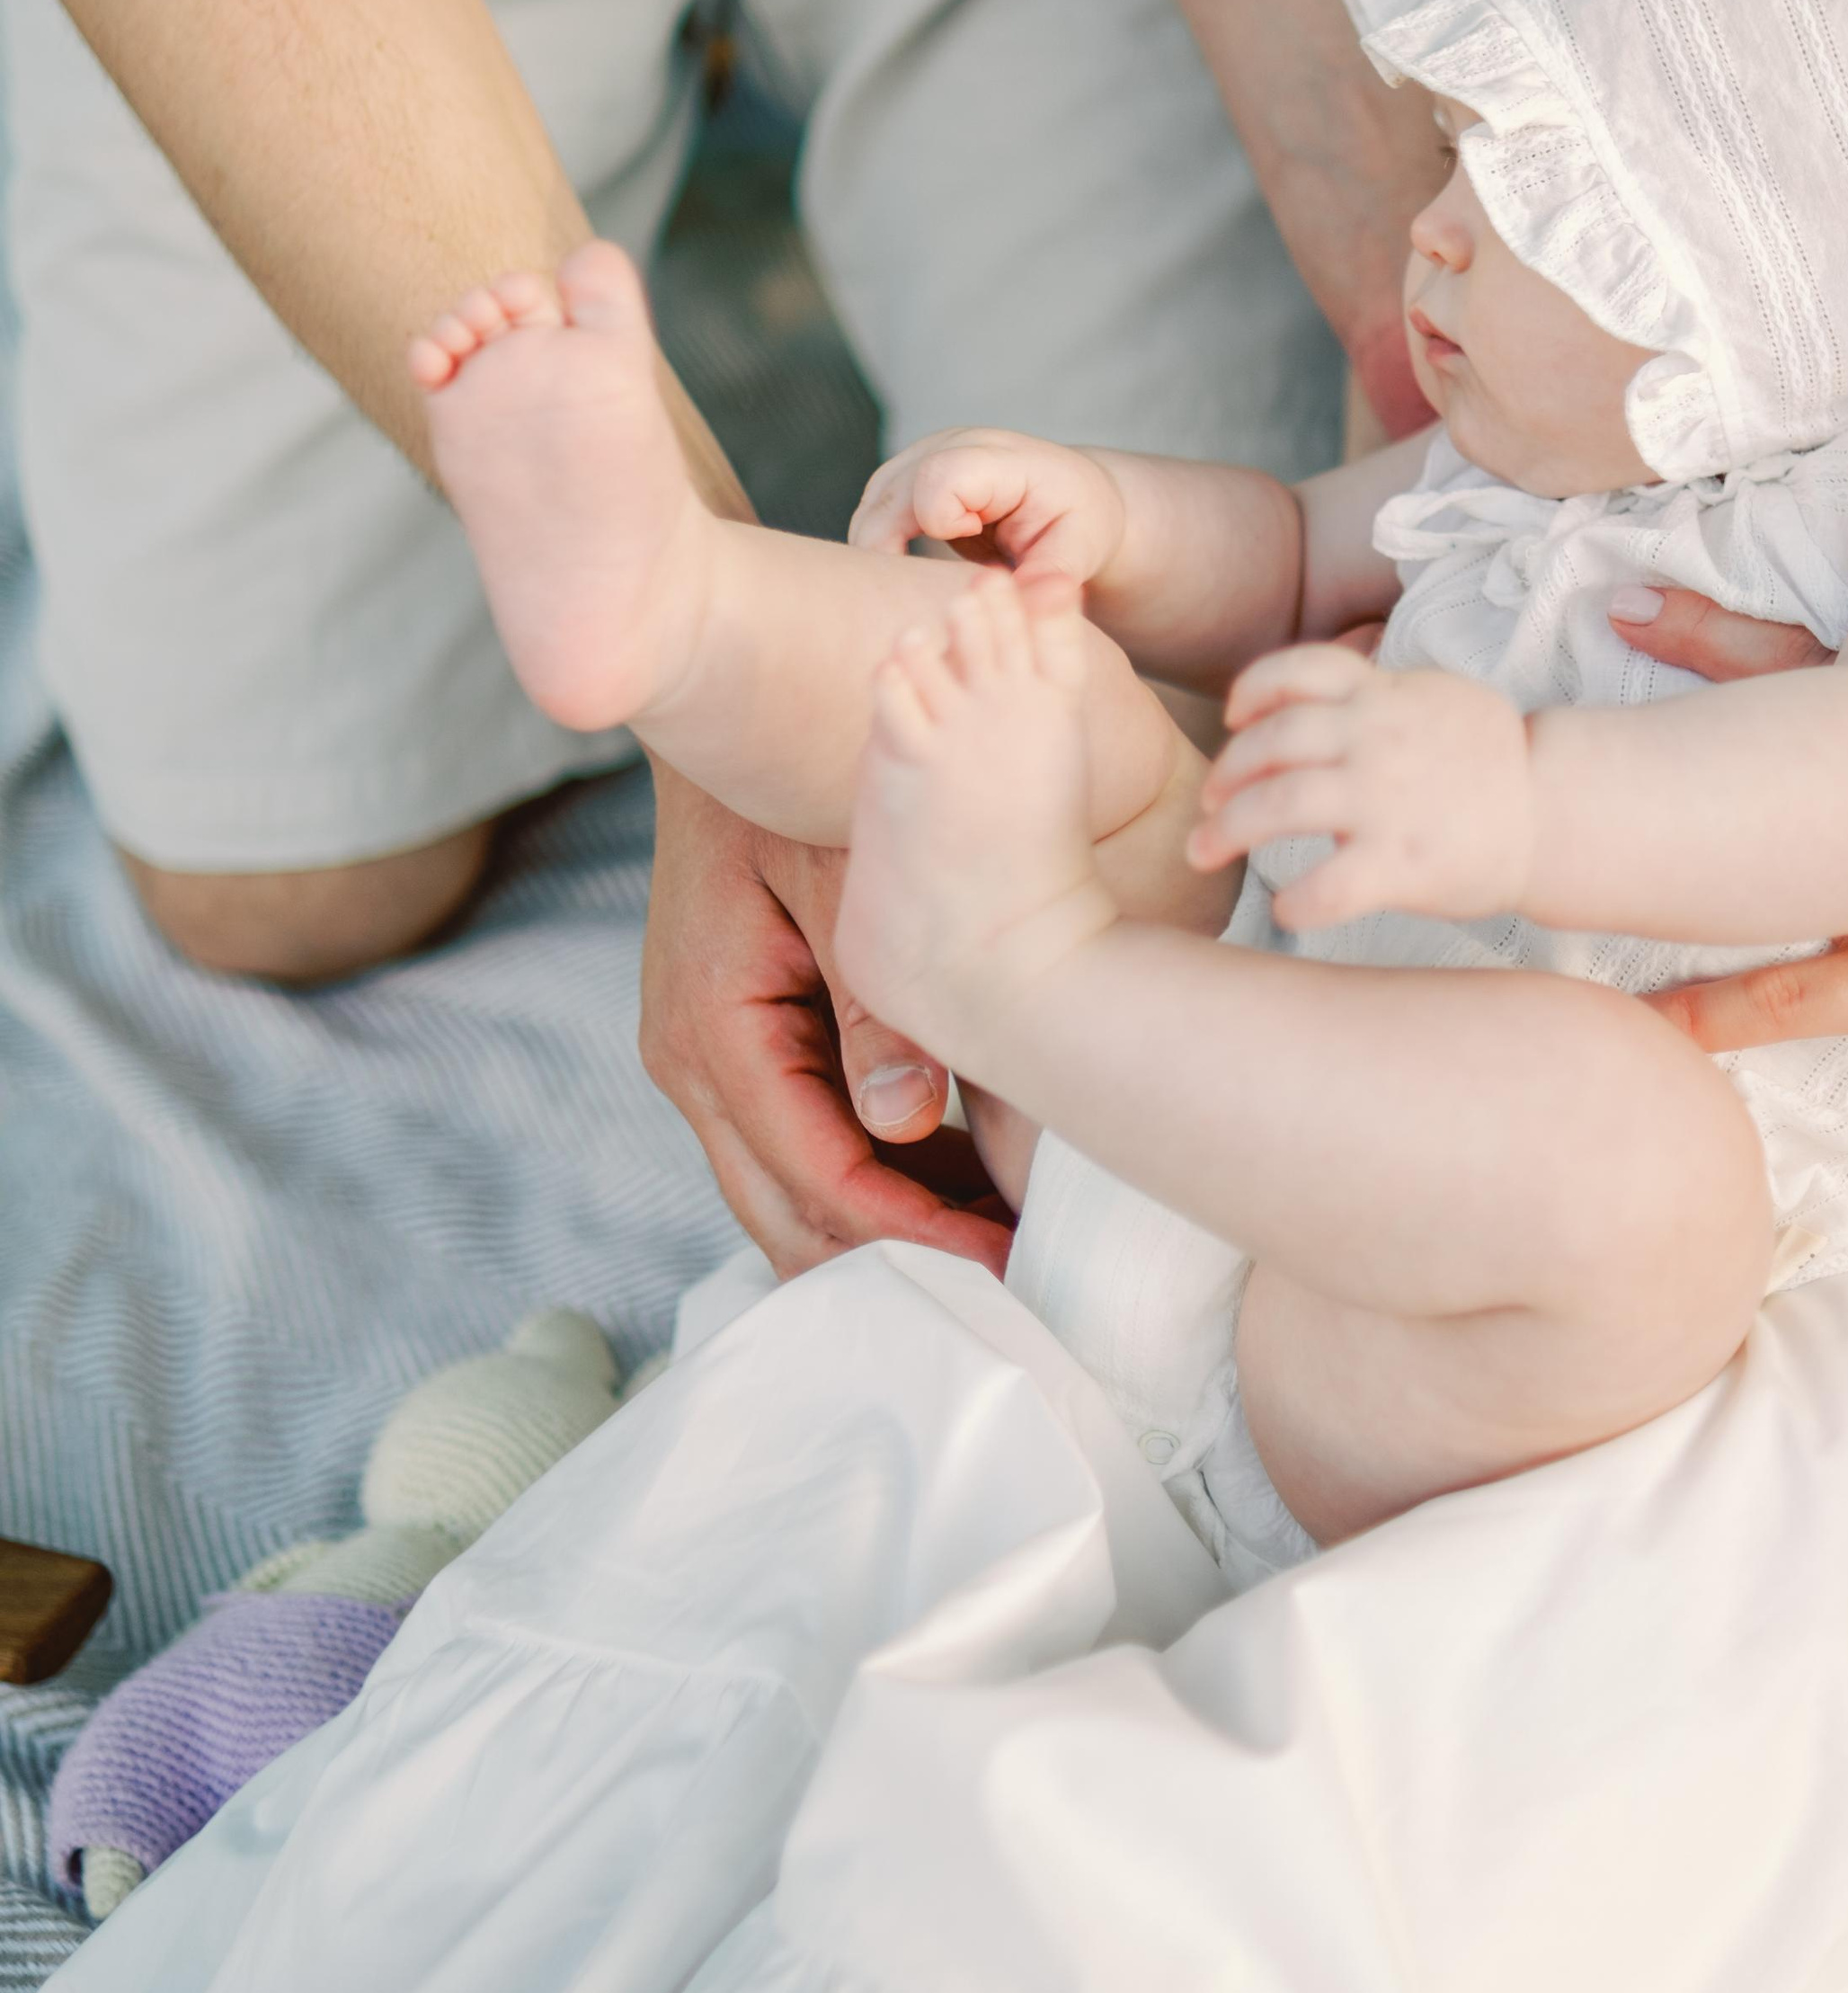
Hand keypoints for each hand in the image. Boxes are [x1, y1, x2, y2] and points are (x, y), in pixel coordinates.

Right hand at [641, 763, 1013, 1275]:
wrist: (728, 709)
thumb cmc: (786, 782)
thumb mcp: (839, 882)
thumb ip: (872, 1009)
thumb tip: (903, 1124)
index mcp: (711, 1026)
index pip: (813, 1175)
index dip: (908, 1234)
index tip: (1000, 1265)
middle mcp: (691, 1059)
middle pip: (788, 1214)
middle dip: (896, 1260)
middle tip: (1012, 1283)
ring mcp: (705, 1058)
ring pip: (788, 1194)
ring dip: (886, 1228)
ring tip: (999, 1247)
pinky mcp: (733, 1044)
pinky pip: (796, 1142)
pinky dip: (869, 1178)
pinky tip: (954, 1187)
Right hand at [848, 427, 1128, 598]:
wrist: (1070, 497)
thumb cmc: (1077, 522)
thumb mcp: (1080, 549)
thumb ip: (1053, 576)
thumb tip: (1034, 603)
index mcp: (999, 458)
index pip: (939, 478)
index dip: (941, 521)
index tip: (972, 543)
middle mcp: (951, 445)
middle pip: (888, 496)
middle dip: (895, 555)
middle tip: (924, 595)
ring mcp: (920, 457)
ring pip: (870, 509)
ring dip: (882, 557)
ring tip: (918, 589)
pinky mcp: (903, 479)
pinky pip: (870, 516)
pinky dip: (880, 552)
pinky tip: (907, 579)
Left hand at [1188, 643, 1532, 930]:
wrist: (1557, 814)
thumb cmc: (1490, 764)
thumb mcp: (1436, 697)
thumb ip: (1376, 693)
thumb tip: (1309, 698)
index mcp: (1385, 695)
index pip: (1301, 669)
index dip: (1254, 690)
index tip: (1236, 718)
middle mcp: (1378, 739)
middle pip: (1271, 743)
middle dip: (1226, 775)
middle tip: (1209, 807)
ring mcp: (1387, 801)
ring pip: (1280, 807)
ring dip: (1227, 831)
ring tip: (1205, 852)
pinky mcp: (1401, 863)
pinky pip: (1327, 887)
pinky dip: (1295, 902)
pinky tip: (1286, 909)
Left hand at [1610, 585, 1847, 1066]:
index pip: (1814, 674)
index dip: (1722, 637)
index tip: (1636, 596)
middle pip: (1775, 721)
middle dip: (1691, 669)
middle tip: (1602, 611)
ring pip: (1759, 861)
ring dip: (1664, 848)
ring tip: (1560, 828)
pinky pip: (1800, 999)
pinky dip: (1720, 1013)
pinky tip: (1648, 1027)